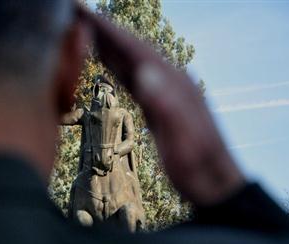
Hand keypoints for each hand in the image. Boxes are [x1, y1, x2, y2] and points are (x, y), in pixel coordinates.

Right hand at [76, 5, 244, 205]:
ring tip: (85, 32)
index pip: (136, 49)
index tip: (83, 14)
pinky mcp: (160, 104)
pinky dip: (119, 67)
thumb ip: (165, 105)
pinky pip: (135, 79)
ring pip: (132, 62)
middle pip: (132, 49)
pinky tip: (109, 64)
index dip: (109, 31)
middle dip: (104, 31)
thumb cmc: (197, 164)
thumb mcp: (182, 138)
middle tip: (76, 15)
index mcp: (173, 83)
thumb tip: (144, 73)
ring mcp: (166, 92)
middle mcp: (170, 80)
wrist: (213, 181)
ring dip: (110, 46)